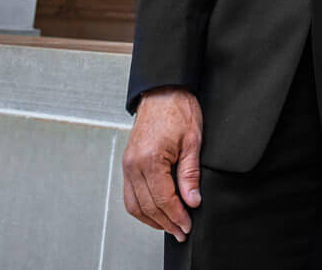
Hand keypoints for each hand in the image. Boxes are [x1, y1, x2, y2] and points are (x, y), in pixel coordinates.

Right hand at [121, 87, 203, 240]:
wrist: (163, 90)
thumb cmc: (178, 109)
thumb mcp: (193, 141)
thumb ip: (190, 174)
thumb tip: (192, 201)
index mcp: (150, 159)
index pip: (163, 199)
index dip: (177, 216)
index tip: (188, 226)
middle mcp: (134, 164)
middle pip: (148, 206)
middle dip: (166, 223)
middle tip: (181, 232)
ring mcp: (128, 164)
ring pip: (135, 205)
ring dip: (152, 220)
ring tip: (170, 226)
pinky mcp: (128, 162)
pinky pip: (130, 194)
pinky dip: (142, 208)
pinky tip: (156, 212)